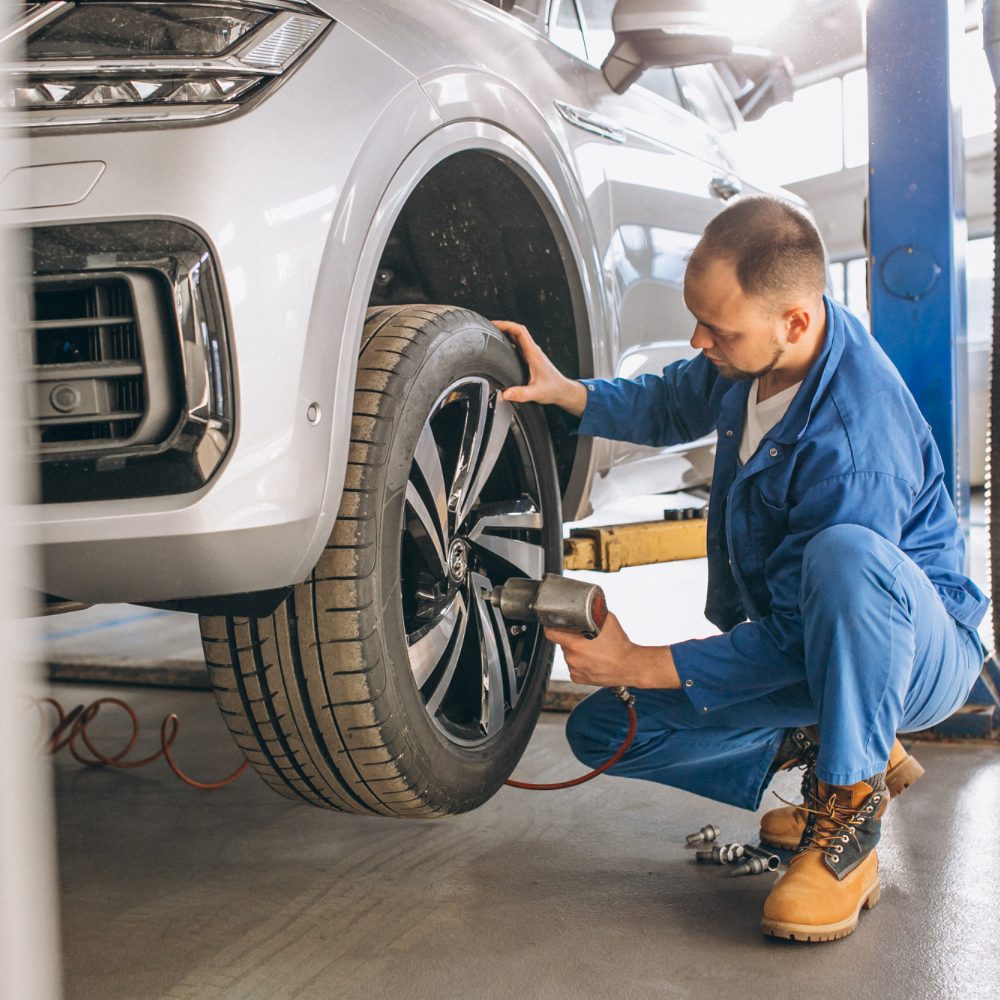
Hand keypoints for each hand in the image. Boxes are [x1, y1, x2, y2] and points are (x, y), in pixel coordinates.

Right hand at [491, 320, 588, 416]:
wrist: (562, 390)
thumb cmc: (553, 389)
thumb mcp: (536, 393)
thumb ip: (521, 394)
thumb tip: (504, 394)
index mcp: (533, 354)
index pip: (520, 331)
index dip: (506, 325)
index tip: (494, 324)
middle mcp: (533, 351)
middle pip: (517, 331)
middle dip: (502, 326)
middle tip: (487, 327)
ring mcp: (532, 353)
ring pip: (517, 337)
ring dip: (505, 332)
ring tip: (491, 333)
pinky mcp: (530, 358)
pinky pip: (518, 345)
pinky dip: (508, 341)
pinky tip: (500, 347)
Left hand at [545, 612, 680, 689]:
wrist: (630, 666)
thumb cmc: (620, 646)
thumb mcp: (607, 621)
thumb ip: (593, 613)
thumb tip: (588, 605)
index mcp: (574, 644)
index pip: (551, 634)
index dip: (551, 627)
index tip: (552, 624)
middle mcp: (572, 658)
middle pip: (564, 644)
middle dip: (572, 639)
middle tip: (586, 638)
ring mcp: (575, 669)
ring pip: (570, 656)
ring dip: (576, 652)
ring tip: (592, 650)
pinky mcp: (579, 678)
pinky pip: (575, 667)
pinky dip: (581, 663)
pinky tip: (592, 660)